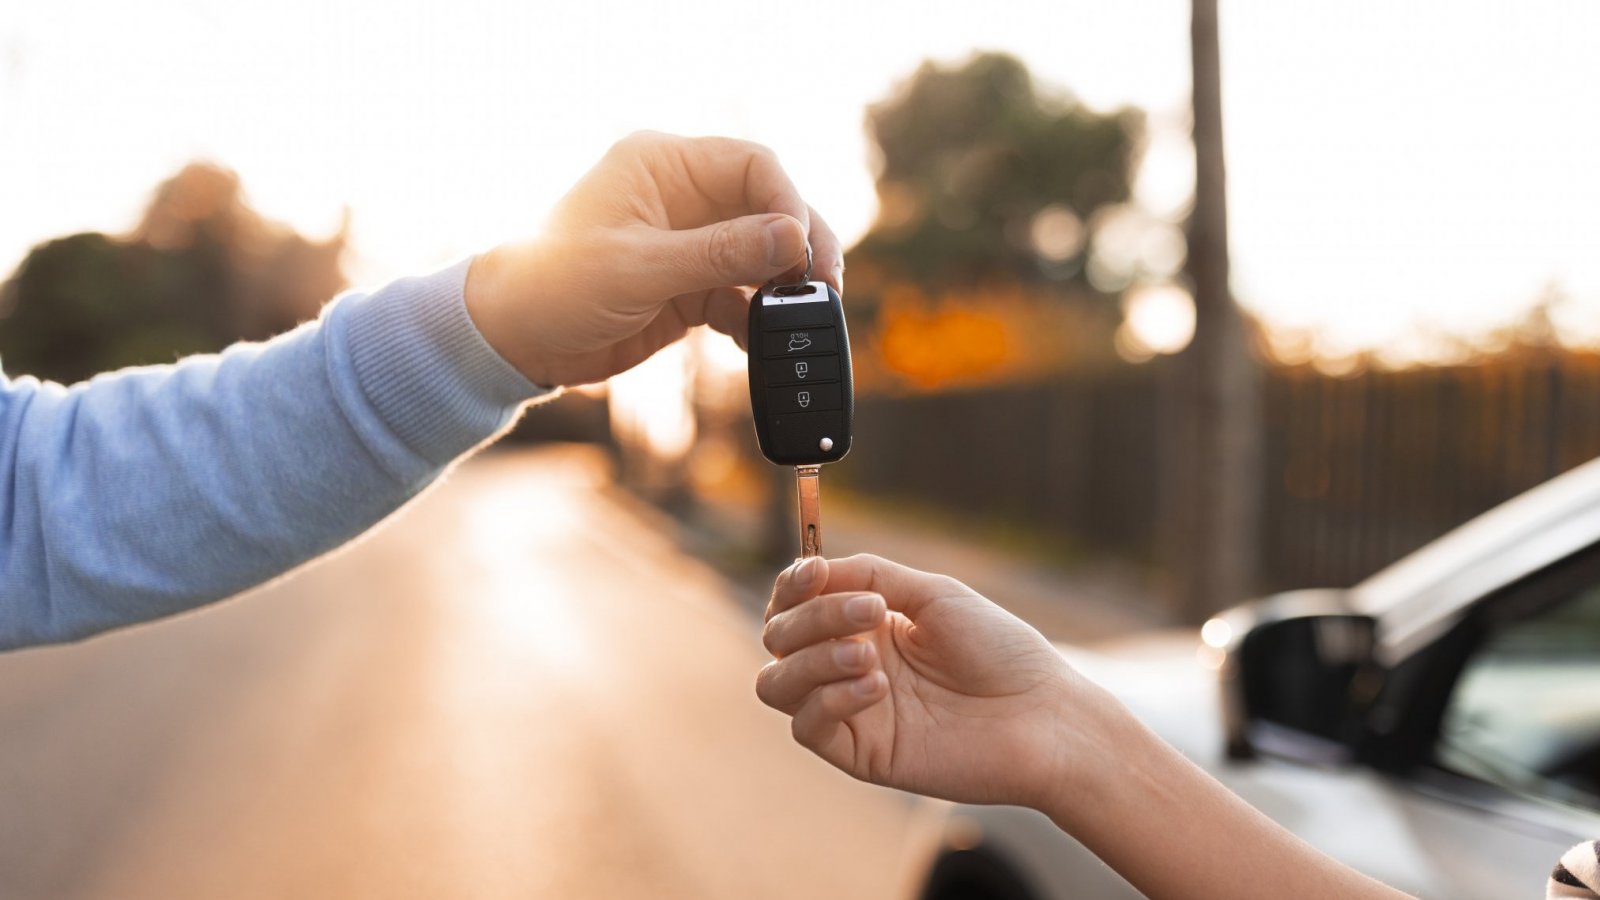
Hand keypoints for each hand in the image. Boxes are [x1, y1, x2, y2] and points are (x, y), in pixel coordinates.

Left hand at [464, 132, 842, 386]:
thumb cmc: (555, 287)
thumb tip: (793, 237)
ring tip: (800, 320)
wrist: (511, 340)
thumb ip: (720, 253)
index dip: (788, 202)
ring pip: (762, 255)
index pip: (753, 165)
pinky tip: (762, 344)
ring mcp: (688, 244)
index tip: (803, 249)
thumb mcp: (640, 268)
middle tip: (820, 288)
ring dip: (784, 287)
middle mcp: (682, 198)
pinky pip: (741, 296)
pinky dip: (757, 319)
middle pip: (769, 209)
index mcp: (663, 166)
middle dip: (799, 247)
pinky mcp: (688, 287)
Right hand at [756, 554, 1119, 809]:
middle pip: (778, 638)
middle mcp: (848, 664)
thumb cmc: (999, 650)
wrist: (1042, 716)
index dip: (792, 585)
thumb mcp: (933, 593)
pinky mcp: (860, 753)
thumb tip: (816, 567)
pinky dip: (830, 699)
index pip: (795, 603)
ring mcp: (850, 710)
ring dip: (811, 659)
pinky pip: (807, 727)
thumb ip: (870, 574)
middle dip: (812, 617)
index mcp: (864, 624)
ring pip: (776, 684)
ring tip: (868, 655)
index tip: (815, 572)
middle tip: (871, 612)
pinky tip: (876, 687)